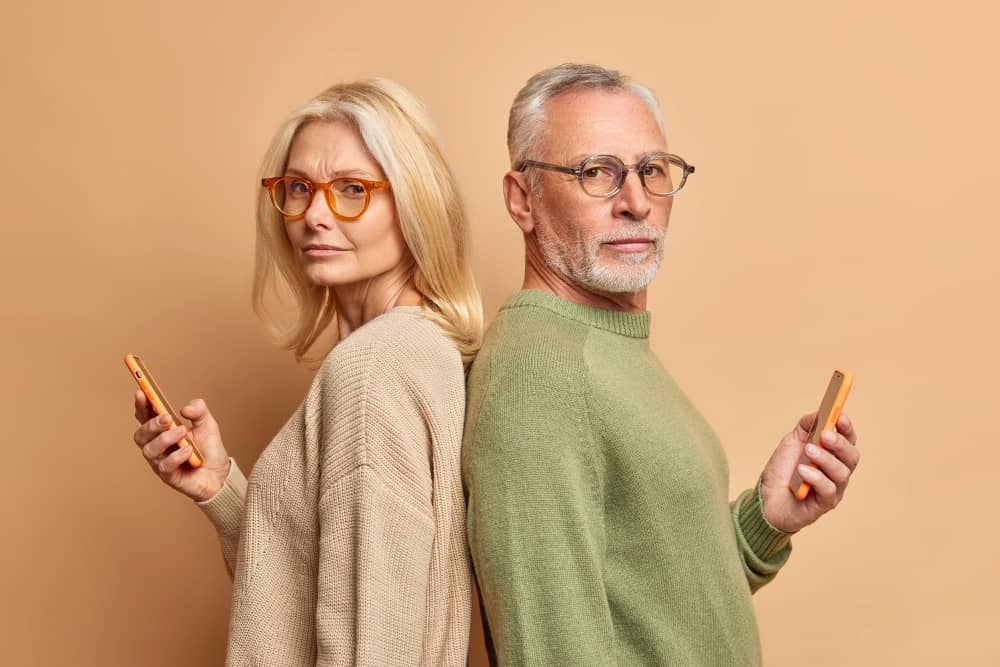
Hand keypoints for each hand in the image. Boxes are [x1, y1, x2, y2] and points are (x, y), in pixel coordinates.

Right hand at [132, 391, 230, 501]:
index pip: (145, 416)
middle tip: (168, 418)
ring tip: (182, 432)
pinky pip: (164, 466)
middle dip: (151, 424)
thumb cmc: (208, 449)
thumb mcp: (207, 424)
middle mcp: (157, 445)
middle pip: (141, 434)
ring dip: (165, 439)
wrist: (220, 473)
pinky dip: (176, 456)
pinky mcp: (168, 476)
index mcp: (163, 430)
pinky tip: (189, 451)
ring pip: (149, 450)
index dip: (141, 405)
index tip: (141, 392)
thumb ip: (199, 411)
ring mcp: (160, 461)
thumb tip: (185, 409)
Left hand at [759, 411, 859, 532]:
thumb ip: (805, 427)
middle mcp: (837, 472)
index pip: (849, 440)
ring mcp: (833, 489)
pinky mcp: (824, 504)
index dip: (847, 429)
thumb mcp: (791, 443)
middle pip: (851, 456)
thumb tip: (819, 413)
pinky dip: (816, 477)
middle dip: (839, 443)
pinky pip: (828, 490)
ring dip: (825, 459)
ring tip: (808, 450)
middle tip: (824, 434)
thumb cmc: (782, 471)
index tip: (840, 417)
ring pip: (842, 473)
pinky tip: (802, 470)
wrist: (766, 498)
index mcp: (833, 455)